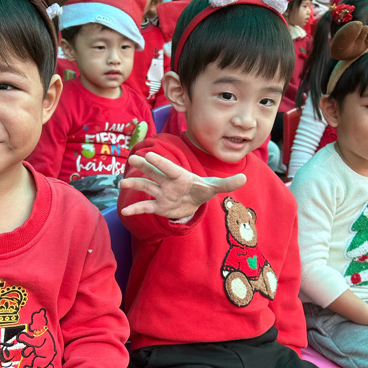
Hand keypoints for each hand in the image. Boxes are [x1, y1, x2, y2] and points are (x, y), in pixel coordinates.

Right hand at [119, 150, 245, 219]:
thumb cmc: (203, 189)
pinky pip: (146, 206)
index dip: (161, 162)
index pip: (170, 168)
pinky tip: (124, 213)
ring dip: (135, 185)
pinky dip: (135, 209)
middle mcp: (168, 182)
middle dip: (144, 166)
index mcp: (180, 176)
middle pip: (154, 172)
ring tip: (123, 184)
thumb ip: (228, 183)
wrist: (194, 200)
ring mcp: (161, 193)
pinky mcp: (159, 206)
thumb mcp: (215, 187)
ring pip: (146, 187)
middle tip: (132, 157)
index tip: (150, 154)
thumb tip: (244, 178)